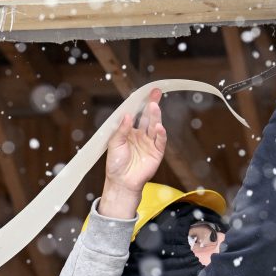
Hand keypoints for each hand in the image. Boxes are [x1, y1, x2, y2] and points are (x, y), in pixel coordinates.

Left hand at [99, 87, 167, 218]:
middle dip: (152, 105)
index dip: (140, 104)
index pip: (136, 114)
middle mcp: (141, 135)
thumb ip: (121, 129)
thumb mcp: (114, 143)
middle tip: (155, 93)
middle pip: (148, 117)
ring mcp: (150, 143)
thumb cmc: (115, 164)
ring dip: (155, 117)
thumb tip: (126, 115)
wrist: (121, 182)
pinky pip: (160, 141)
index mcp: (130, 132)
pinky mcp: (156, 153)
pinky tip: (159, 126)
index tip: (144, 93)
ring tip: (154, 106)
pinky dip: (161, 134)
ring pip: (154, 126)